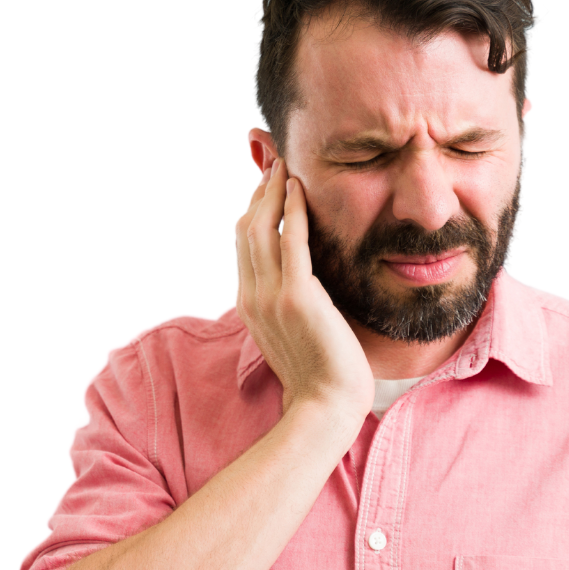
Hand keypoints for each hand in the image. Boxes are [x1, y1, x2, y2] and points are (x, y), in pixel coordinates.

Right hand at [234, 157, 374, 424]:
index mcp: (249, 305)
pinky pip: (289, 240)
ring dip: (272, 194)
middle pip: (245, 230)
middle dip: (258, 193)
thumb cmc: (319, 374)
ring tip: (284, 167)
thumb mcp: (292, 334)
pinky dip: (292, 211)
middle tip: (273, 164)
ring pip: (261, 229)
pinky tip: (299, 190)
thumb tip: (300, 281)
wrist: (325, 404)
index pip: (243, 246)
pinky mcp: (295, 296)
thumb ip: (288, 303)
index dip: (252, 211)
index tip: (266, 187)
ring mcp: (270, 295)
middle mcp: (252, 296)